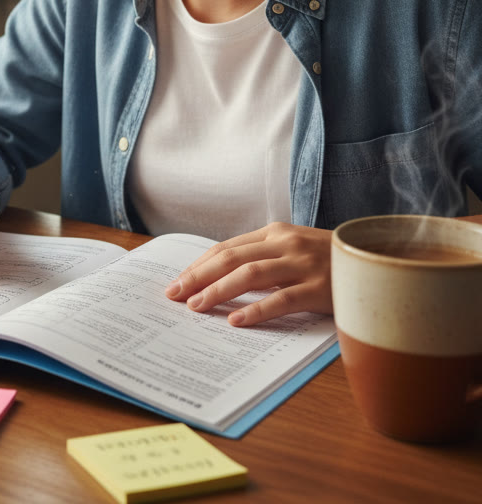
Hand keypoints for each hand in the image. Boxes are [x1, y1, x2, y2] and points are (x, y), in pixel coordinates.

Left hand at [164, 222, 332, 325]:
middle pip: (230, 258)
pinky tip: (237, 322)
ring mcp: (303, 264)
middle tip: (175, 295)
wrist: (380, 261)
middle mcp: (285, 243)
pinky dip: (257, 310)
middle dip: (198, 276)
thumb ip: (264, 258)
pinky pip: (282, 299)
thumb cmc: (331, 261)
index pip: (226, 248)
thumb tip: (221, 278)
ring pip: (250, 275)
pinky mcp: (320, 287)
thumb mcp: (295, 250)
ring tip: (197, 307)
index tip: (178, 282)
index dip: (199, 265)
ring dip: (218, 291)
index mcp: (275, 232)